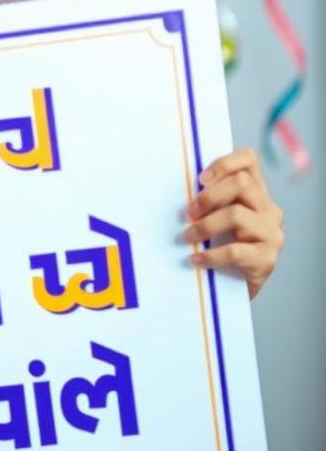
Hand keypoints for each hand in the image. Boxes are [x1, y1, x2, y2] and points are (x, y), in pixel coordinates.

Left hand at [183, 148, 283, 300]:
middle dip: (208, 196)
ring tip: (188, 237)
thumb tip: (178, 187)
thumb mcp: (215, 218)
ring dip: (205, 226)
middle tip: (188, 213)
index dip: (224, 163)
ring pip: (237, 215)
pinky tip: (197, 260)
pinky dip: (211, 255)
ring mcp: (271, 234)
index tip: (199, 179)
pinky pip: (236, 251)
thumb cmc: (219, 247)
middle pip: (242, 184)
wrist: (233, 290)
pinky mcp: (267, 259)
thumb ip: (209, 201)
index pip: (249, 160)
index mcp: (256, 194)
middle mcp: (268, 210)